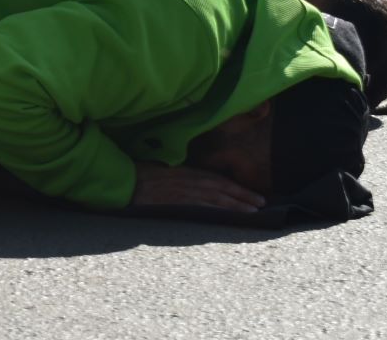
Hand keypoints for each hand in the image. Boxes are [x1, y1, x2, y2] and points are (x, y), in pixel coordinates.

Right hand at [129, 163, 263, 212]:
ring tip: (254, 211)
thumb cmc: (140, 174)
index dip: (235, 186)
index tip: (250, 192)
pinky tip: (230, 216)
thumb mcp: (164, 169)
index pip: (217, 179)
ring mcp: (186, 192)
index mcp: (187, 171)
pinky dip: (219, 211)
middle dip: (243, 195)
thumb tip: (191, 180)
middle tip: (262, 203)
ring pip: (217, 198)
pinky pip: (204, 207)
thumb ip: (180, 175)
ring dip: (237, 204)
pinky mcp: (180, 203)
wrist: (125, 181)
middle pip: (222, 188)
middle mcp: (190, 180)